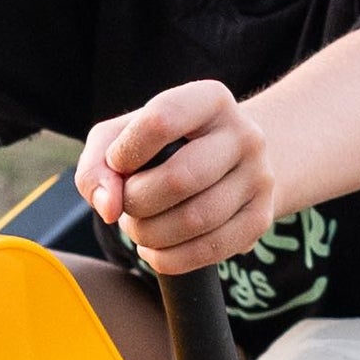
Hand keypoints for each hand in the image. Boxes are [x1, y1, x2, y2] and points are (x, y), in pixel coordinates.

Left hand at [77, 78, 278, 277]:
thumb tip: (108, 208)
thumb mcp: (124, 136)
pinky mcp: (261, 218)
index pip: (161, 120)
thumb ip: (97, 163)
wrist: (230, 162)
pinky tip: (155, 249)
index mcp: (210, 99)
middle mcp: (244, 135)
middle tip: (127, 205)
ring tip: (139, 227)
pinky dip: (169, 259)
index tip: (118, 164)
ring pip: (195, 220)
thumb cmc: (165, 146)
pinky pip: (209, 251)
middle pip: (180, 178)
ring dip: (150, 234)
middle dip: (137, 202)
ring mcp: (259, 178)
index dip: (126, 152)